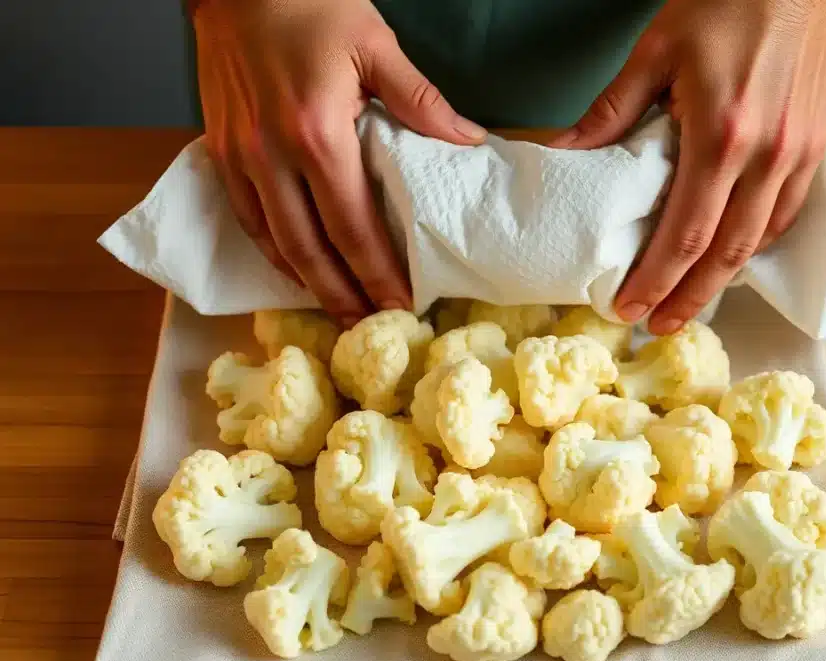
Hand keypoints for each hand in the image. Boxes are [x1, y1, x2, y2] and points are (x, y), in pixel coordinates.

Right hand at [193, 0, 485, 326]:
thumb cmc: (307, 4)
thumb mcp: (374, 43)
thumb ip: (420, 100)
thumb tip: (468, 141)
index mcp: (319, 135)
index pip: (354, 227)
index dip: (378, 274)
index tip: (401, 306)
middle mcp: (275, 157)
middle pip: (312, 250)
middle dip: (344, 297)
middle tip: (369, 330)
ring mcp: (242, 158)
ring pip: (276, 242)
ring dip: (308, 285)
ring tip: (338, 313)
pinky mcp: (223, 151)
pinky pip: (246, 218)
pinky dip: (272, 251)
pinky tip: (294, 269)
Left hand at [553, 0, 825, 333]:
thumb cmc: (726, 3)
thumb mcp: (654, 53)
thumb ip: (610, 113)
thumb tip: (562, 155)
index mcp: (722, 134)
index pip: (685, 233)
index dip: (656, 280)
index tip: (630, 308)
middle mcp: (766, 155)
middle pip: (725, 253)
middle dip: (689, 298)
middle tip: (659, 325)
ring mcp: (797, 155)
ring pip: (759, 241)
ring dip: (722, 281)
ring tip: (688, 303)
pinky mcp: (815, 148)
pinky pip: (785, 215)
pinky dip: (755, 245)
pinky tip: (730, 259)